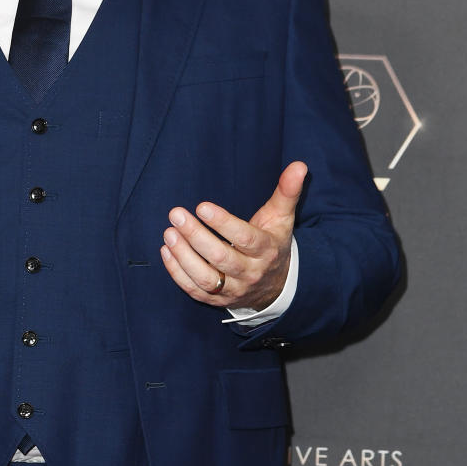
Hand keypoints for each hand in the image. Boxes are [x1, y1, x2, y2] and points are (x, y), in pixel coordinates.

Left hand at [160, 161, 307, 309]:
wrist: (275, 285)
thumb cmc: (273, 242)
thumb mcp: (282, 217)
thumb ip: (287, 191)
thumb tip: (300, 165)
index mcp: (266, 250)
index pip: (245, 238)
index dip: (223, 223)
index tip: (201, 207)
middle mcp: (250, 272)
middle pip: (221, 257)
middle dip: (196, 236)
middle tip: (176, 215)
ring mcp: (233, 289)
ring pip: (206, 278)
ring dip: (184, 256)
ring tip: (169, 233)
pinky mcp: (217, 300)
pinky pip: (194, 290)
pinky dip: (177, 273)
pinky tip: (166, 251)